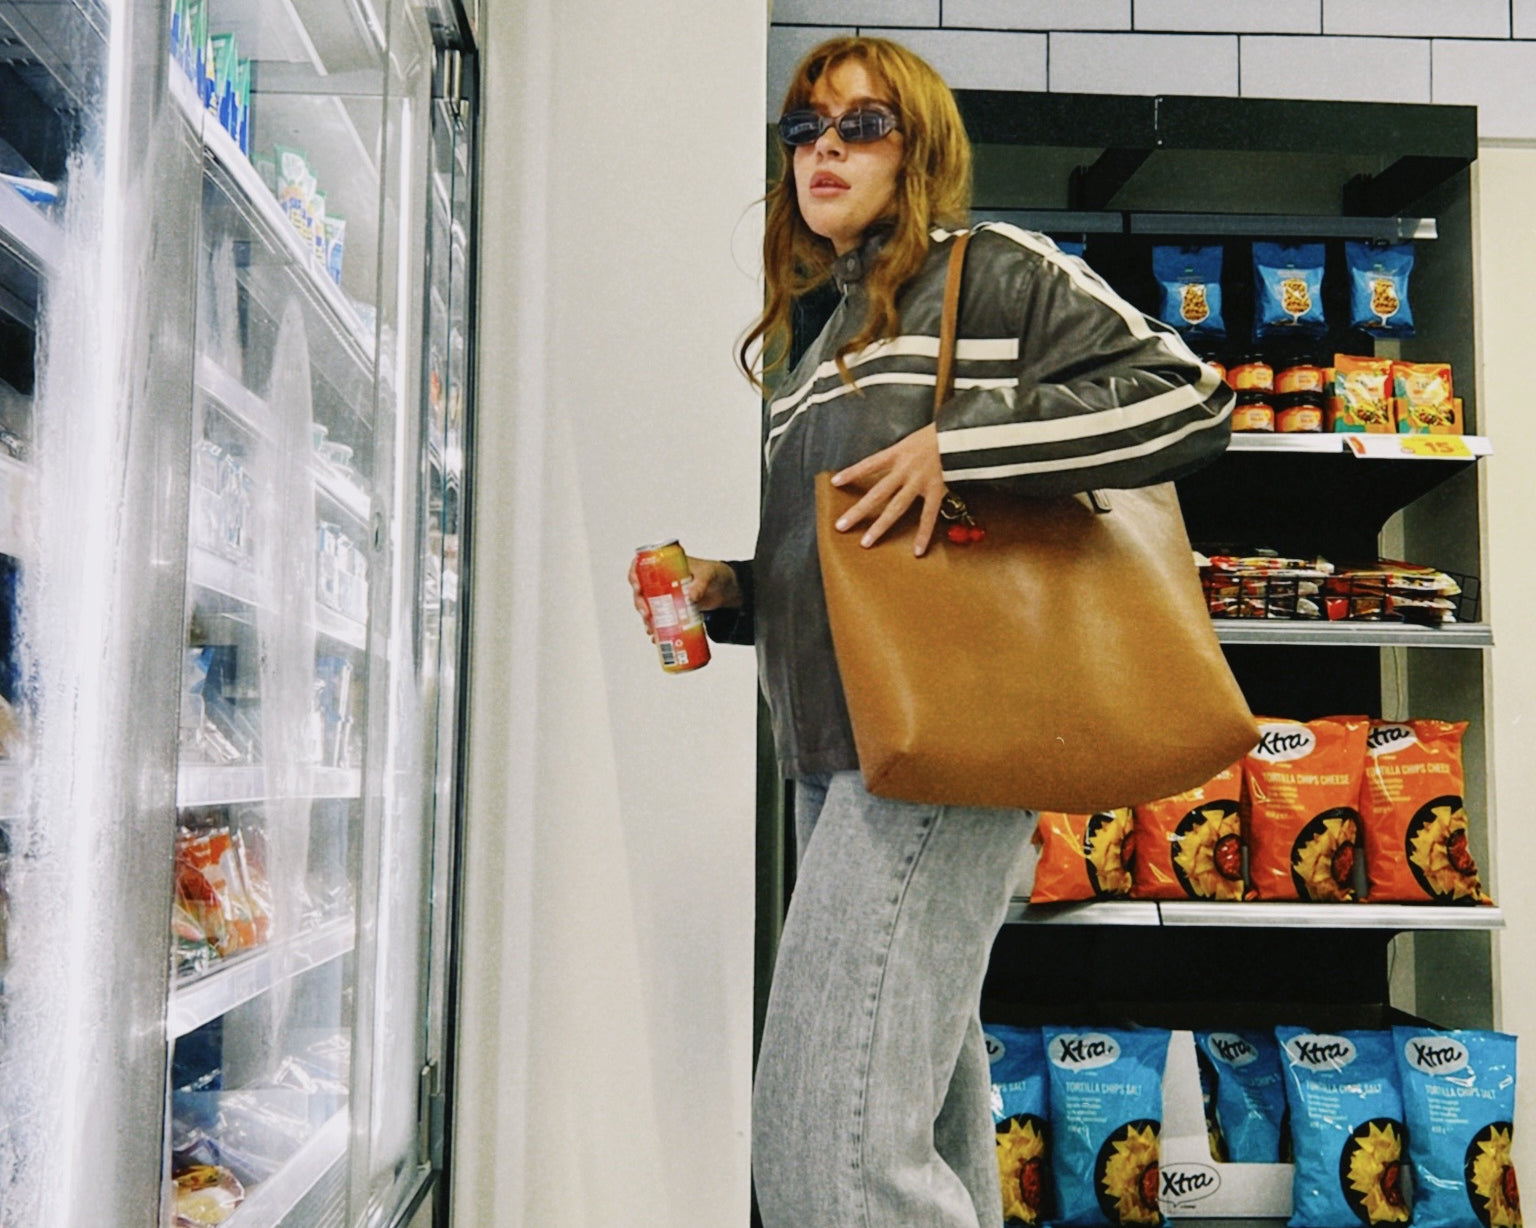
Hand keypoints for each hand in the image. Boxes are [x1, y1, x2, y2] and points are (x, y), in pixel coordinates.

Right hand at [629, 554, 740, 636]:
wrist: (726, 589)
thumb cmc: (716, 574)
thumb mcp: (709, 575)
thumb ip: (701, 584)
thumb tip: (691, 597)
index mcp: (667, 565)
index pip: (643, 566)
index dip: (635, 575)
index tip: (638, 587)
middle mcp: (662, 580)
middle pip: (642, 590)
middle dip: (640, 603)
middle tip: (646, 613)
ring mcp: (666, 595)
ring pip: (648, 606)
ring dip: (646, 618)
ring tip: (651, 628)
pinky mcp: (673, 609)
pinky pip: (660, 618)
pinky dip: (657, 627)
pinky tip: (656, 637)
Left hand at [831, 423, 946, 554]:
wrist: (963, 433)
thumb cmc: (940, 434)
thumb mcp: (914, 439)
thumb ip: (901, 454)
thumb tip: (889, 466)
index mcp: (898, 453)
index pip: (870, 464)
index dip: (852, 472)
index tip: (835, 482)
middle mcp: (905, 469)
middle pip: (876, 493)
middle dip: (858, 510)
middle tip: (841, 526)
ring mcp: (919, 482)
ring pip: (896, 507)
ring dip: (880, 526)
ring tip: (866, 542)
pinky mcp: (936, 490)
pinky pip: (928, 516)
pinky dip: (923, 534)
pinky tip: (917, 550)